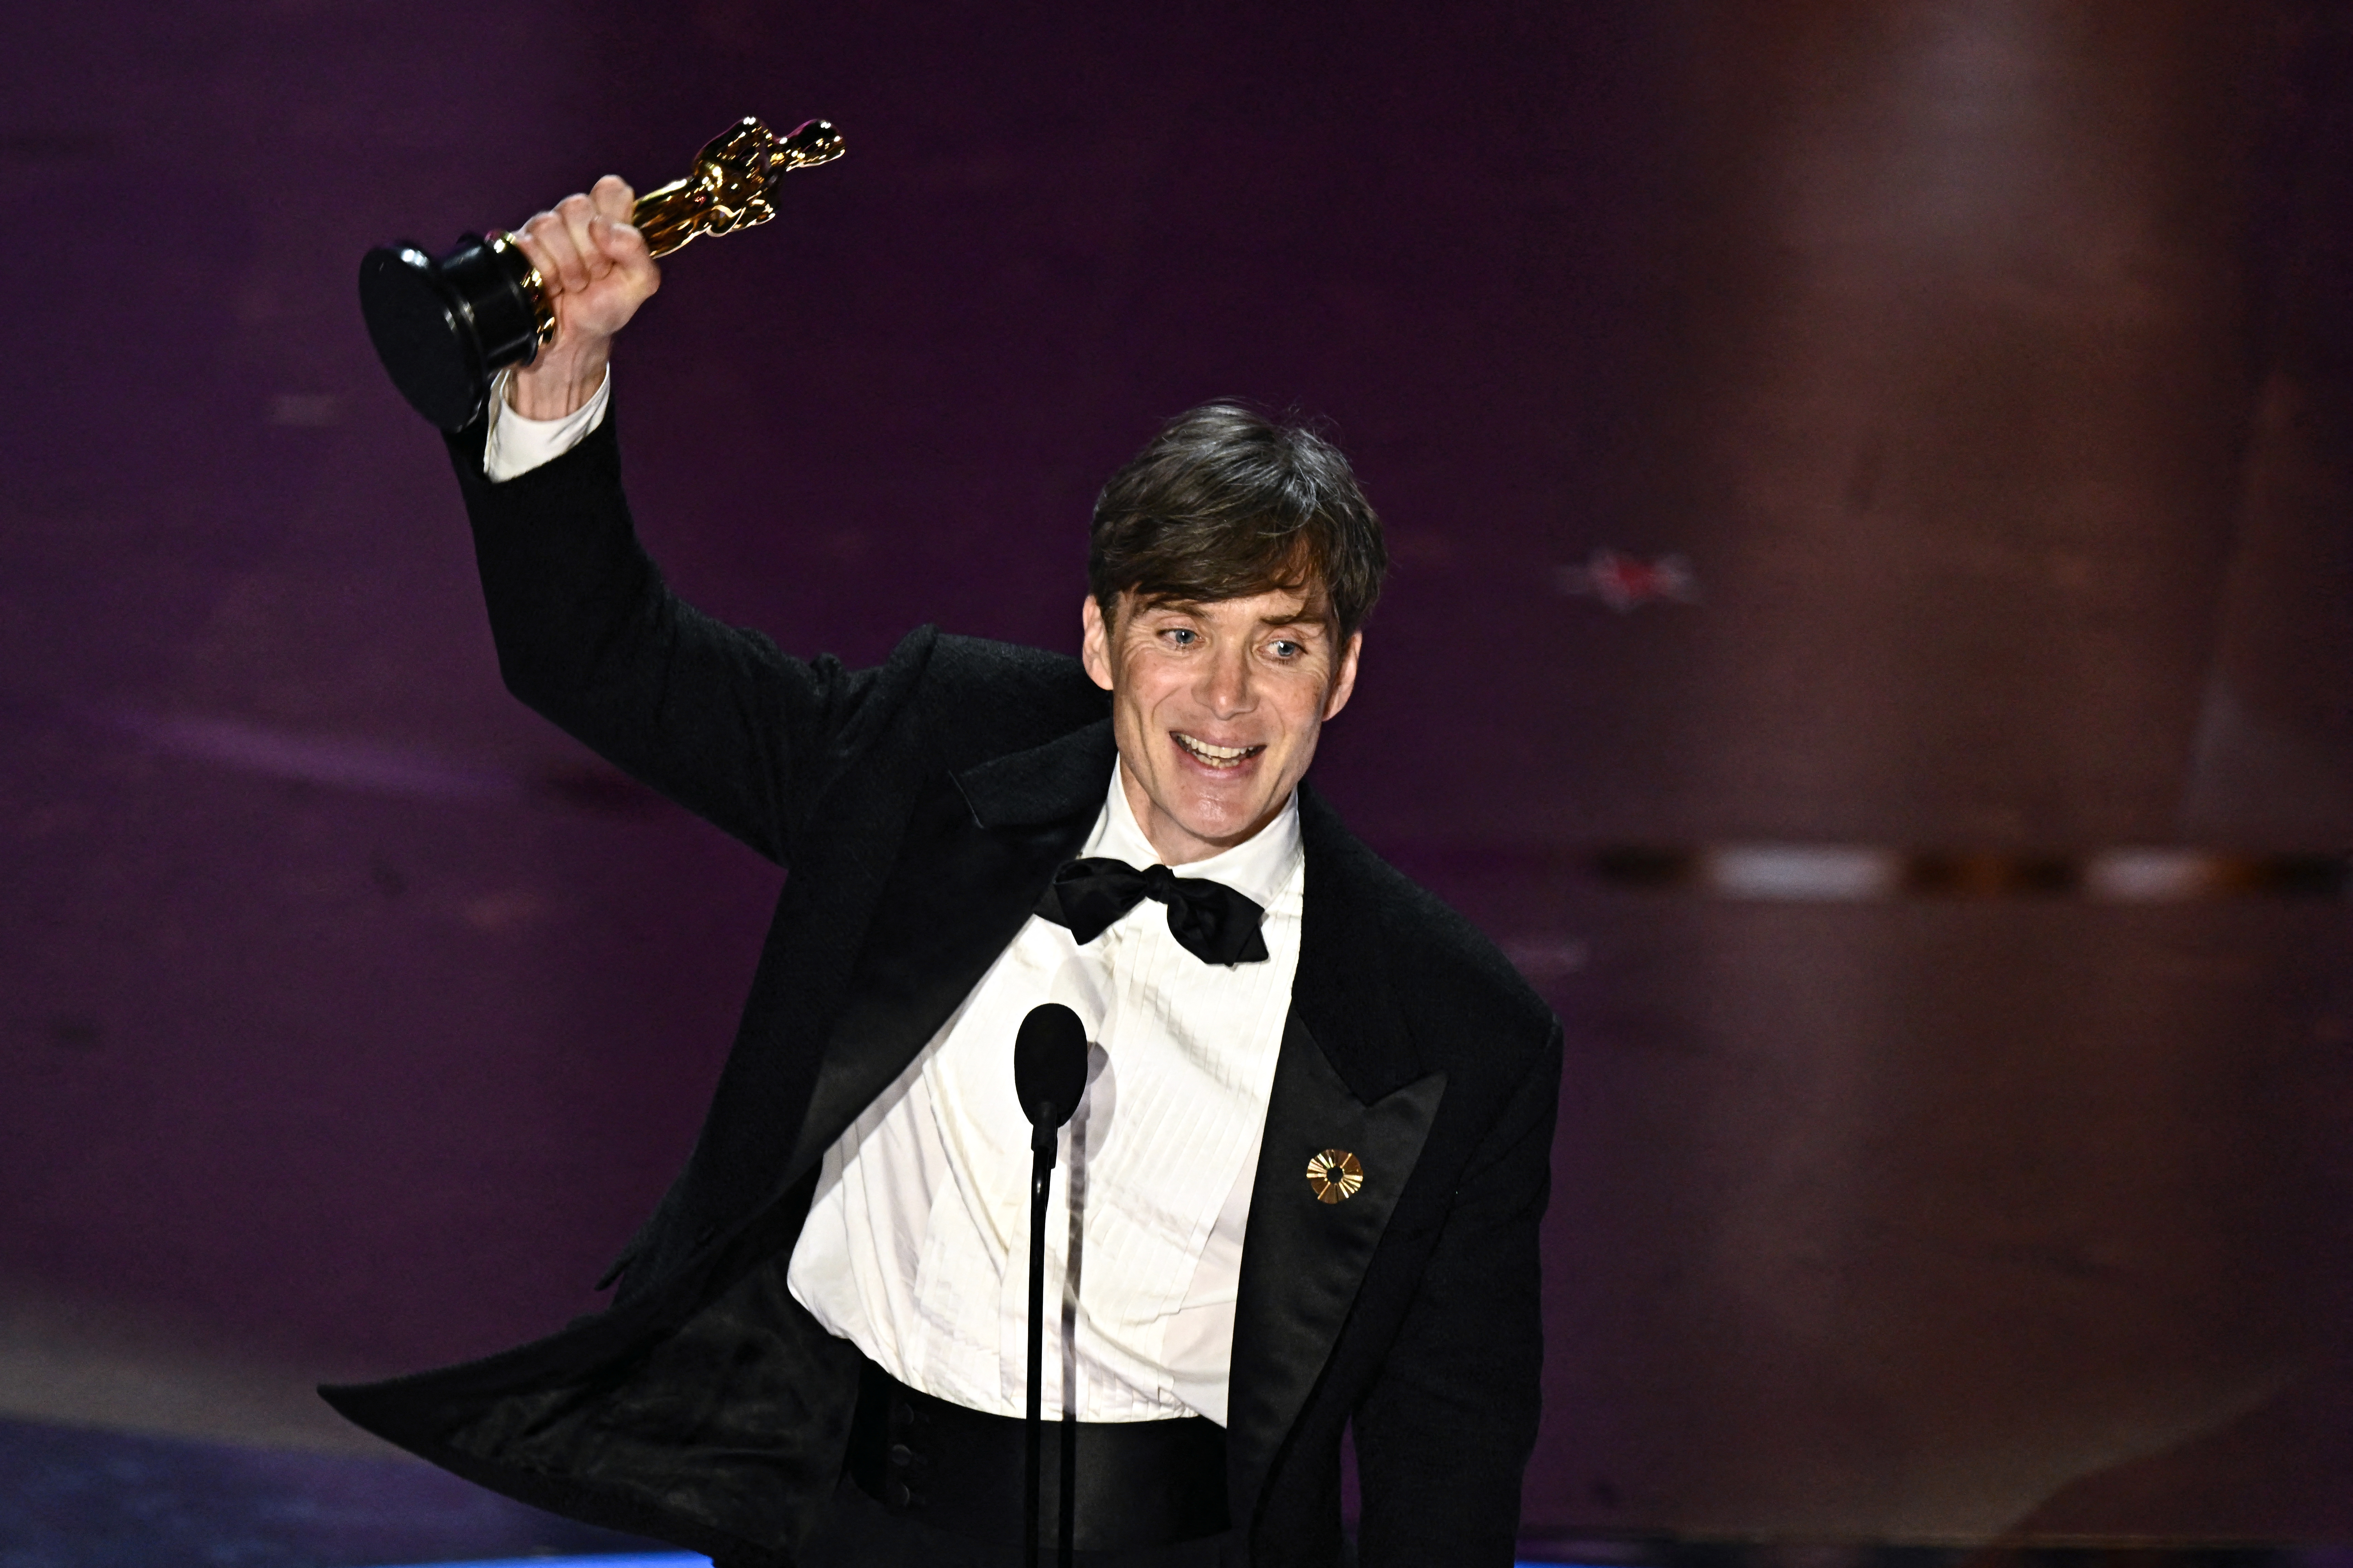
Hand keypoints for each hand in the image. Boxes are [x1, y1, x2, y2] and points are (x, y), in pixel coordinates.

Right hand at [506, 175, 660, 418]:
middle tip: (594, 274)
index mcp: (606, 217)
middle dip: (591, 250)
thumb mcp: (640, 283)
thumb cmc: (606, 306)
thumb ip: (638, 251)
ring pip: (549, 223)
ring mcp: (543, 230)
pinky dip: (545, 273)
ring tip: (573, 284)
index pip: (610, 188)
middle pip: (577, 205)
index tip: (612, 244)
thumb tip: (603, 227)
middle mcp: (573, 217)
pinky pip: (527, 245)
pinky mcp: (517, 247)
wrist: (573, 339)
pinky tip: (551, 287)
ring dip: (567, 264)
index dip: (612, 214)